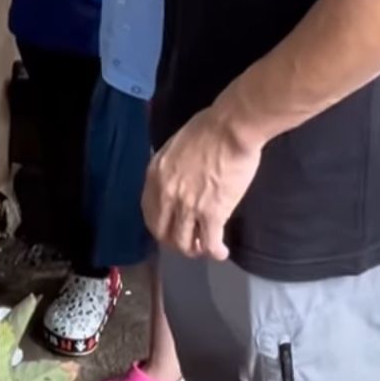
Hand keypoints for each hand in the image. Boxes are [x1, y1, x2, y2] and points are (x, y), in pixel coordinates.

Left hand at [142, 102, 264, 257]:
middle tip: (187, 242)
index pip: (149, 212)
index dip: (159, 226)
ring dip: (193, 250)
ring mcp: (188, 206)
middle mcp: (167, 194)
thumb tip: (174, 180)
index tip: (169, 228)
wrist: (230, 129)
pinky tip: (221, 252)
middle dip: (174, 242)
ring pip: (184, 243)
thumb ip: (169, 168)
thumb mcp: (174, 146)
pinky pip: (209, 243)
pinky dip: (215, 252)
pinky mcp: (212, 214)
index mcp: (155, 175)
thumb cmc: (208, 128)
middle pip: (163, 232)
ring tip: (204, 248)